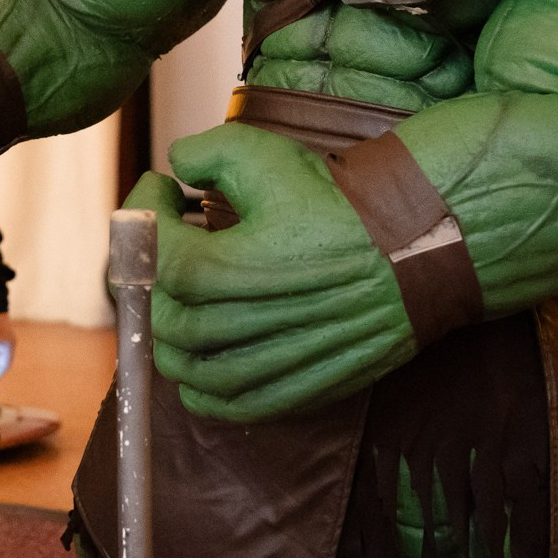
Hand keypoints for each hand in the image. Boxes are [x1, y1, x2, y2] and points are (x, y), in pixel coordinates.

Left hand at [132, 123, 415, 422]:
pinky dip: (200, 384)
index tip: (162, 193)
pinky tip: (207, 351)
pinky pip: (221, 404)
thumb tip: (175, 165)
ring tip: (191, 293)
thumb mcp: (266, 154)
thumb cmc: (341, 201)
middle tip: (175, 241)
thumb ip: (203, 153)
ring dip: (172, 330)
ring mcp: (266, 365)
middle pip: (160, 316)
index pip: (146, 256)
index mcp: (222, 269)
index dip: (141, 216)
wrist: (416, 247)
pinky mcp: (292, 391)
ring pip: (182, 366)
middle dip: (156, 273)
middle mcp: (237, 326)